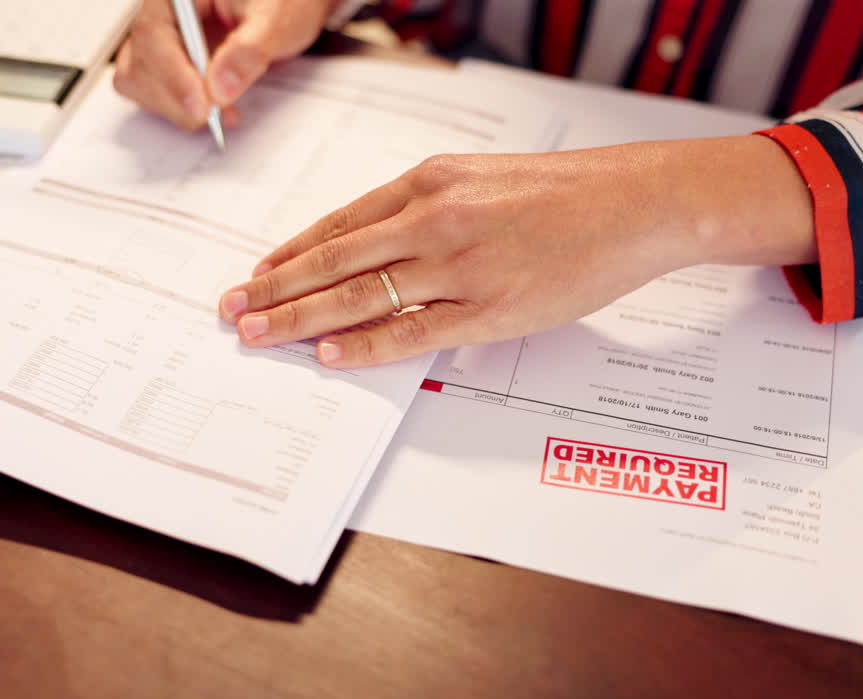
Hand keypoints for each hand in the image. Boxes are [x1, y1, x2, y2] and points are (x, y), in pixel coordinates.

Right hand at [114, 0, 337, 130]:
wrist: (288, 7)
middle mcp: (161, 13)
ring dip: (175, 108)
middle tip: (216, 116)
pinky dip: (179, 109)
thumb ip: (248, 50)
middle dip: (176, 98)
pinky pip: (154, 92)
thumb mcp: (273, 18)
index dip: (172, 76)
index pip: (153, 33)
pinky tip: (213, 110)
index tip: (201, 107)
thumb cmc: (280, 1)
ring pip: (139, 81)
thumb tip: (220, 88)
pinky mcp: (167, 63)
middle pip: (140, 61)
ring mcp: (160, 39)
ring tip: (221, 112)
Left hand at [218, 136, 817, 367]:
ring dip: (300, 319)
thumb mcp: (483, 180)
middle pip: (334, 260)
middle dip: (274, 288)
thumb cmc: (564, 192)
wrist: (634, 202)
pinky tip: (329, 355)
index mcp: (430, 181)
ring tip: (257, 334)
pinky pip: (413, 331)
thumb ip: (429, 209)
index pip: (341, 223)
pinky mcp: (490, 309)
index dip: (291, 252)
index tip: (256, 273)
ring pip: (360, 296)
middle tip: (229, 310)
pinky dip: (366, 345)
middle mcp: (434, 218)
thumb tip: (380, 246)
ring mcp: (459, 265)